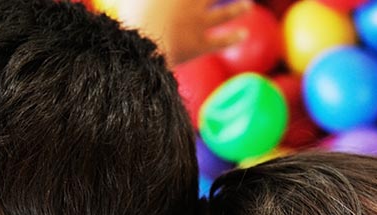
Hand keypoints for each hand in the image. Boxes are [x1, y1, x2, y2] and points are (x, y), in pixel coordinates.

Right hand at [108, 0, 254, 65]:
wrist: (137, 48)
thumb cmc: (129, 18)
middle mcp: (191, 2)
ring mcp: (197, 23)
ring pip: (225, 13)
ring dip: (238, 9)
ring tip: (248, 5)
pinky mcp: (198, 44)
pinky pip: (221, 41)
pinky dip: (233, 38)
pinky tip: (243, 34)